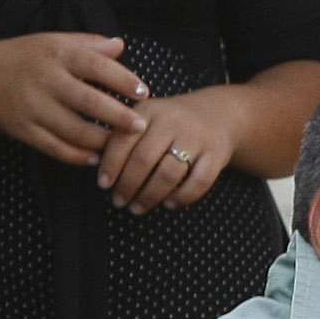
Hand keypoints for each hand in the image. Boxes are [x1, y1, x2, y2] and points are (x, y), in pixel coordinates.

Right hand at [0, 32, 147, 167]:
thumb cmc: (23, 57)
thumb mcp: (52, 41)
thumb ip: (88, 44)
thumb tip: (121, 46)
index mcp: (57, 53)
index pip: (96, 65)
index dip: (122, 80)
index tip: (144, 92)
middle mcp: (45, 79)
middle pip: (88, 101)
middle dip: (118, 117)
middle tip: (140, 126)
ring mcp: (33, 107)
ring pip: (74, 130)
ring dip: (101, 141)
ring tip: (121, 145)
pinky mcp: (23, 130)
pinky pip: (55, 147)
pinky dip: (77, 156)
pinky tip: (94, 158)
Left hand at [97, 85, 241, 213]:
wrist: (218, 114)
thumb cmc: (170, 124)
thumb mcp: (146, 118)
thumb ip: (124, 138)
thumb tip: (101, 173)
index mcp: (149, 111)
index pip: (124, 140)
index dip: (111, 165)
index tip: (103, 184)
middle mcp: (172, 121)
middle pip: (144, 159)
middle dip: (128, 185)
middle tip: (119, 202)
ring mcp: (196, 137)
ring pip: (169, 174)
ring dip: (150, 196)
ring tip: (138, 207)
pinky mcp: (216, 154)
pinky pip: (199, 182)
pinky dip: (182, 197)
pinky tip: (169, 204)